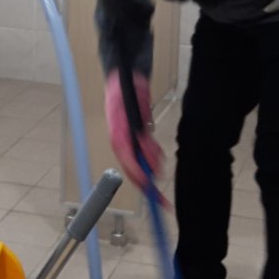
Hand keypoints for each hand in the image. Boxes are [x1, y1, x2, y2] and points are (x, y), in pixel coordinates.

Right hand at [104, 70, 163, 191]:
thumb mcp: (135, 105)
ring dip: (153, 169)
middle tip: (162, 202)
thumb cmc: (126, 89)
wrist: (124, 77)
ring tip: (161, 169)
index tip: (149, 183)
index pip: (126, 158)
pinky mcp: (134, 138)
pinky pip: (144, 156)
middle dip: (147, 186)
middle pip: (133, 169)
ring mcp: (127, 141)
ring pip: (141, 164)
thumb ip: (140, 128)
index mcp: (117, 134)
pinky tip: (158, 159)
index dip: (138, 173)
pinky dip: (154, 160)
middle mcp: (121, 141)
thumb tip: (145, 146)